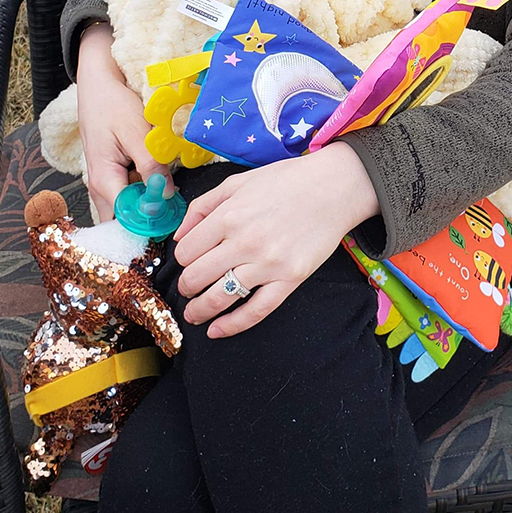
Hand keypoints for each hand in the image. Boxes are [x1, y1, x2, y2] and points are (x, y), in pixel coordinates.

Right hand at [76, 21, 171, 221]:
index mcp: (104, 180)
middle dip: (149, 220)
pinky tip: (161, 184)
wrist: (98, 86)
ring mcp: (104, 183)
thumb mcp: (137, 131)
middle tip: (176, 213)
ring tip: (172, 199)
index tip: (173, 220)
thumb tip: (167, 195)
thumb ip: (151, 165)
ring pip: (126, 209)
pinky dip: (144, 193)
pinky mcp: (112, 176)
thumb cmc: (113, 105)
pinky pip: (128, 195)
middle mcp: (99, 188)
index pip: (126, 219)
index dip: (149, 223)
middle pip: (124, 220)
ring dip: (147, 206)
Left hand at [174, 142, 379, 336]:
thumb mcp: (237, 182)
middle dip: (186, 287)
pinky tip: (217, 330)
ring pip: (220, 298)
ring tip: (194, 314)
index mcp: (228, 216)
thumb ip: (202, 206)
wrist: (333, 188)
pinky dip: (232, 325)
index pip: (187, 251)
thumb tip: (178, 237)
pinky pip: (255, 310)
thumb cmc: (285, 182)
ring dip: (199, 310)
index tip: (188, 262)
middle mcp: (244, 242)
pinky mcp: (290, 279)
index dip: (181, 260)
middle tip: (188, 288)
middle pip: (197, 277)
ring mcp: (268, 263)